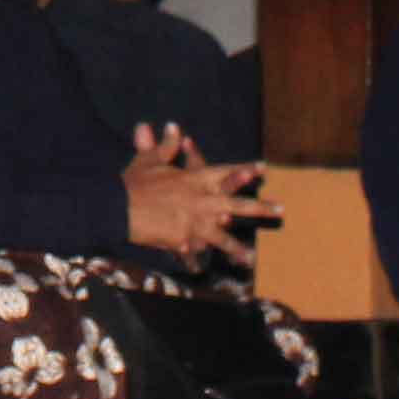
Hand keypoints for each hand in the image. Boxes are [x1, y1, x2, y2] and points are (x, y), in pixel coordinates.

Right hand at [124, 134, 274, 265]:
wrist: (118, 207)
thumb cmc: (134, 181)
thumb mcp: (150, 160)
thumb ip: (165, 146)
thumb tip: (174, 128)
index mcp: (195, 179)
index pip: (225, 173)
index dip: (244, 171)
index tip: (262, 170)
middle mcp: (201, 201)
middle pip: (237, 205)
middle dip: (261, 208)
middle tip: (281, 210)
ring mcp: (194, 223)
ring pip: (222, 237)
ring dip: (236, 248)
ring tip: (250, 258)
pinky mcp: (183, 241)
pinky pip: (193, 254)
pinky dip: (195, 262)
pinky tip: (200, 271)